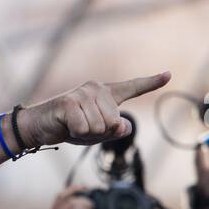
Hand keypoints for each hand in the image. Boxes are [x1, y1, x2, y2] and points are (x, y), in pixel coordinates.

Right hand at [17, 72, 169, 148]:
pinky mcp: (69, 101)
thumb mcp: (97, 133)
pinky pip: (84, 128)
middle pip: (114, 122)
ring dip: (85, 134)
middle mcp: (96, 88)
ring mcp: (83, 93)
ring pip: (99, 127)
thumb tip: (124, 125)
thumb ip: (114, 130)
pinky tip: (66, 126)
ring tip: (73, 126)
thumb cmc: (70, 128)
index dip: (151, 82)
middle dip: (99, 133)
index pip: (132, 88)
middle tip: (82, 128)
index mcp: (106, 94)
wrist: (39, 127)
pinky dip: (75, 133)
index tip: (169, 74)